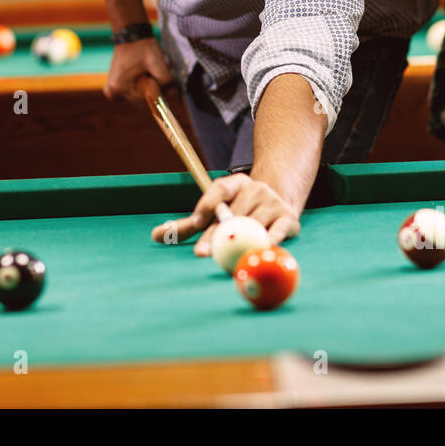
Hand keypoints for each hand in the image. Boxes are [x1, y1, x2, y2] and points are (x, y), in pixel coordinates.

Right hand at [105, 38, 175, 104]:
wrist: (131, 36)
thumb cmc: (143, 47)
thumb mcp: (157, 62)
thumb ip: (166, 80)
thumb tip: (174, 96)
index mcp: (120, 87)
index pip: (144, 101)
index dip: (155, 91)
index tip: (156, 77)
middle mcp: (112, 91)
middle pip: (139, 102)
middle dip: (148, 91)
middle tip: (150, 73)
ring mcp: (110, 89)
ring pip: (135, 99)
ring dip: (143, 90)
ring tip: (144, 72)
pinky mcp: (112, 87)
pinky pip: (128, 95)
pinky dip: (136, 89)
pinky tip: (139, 75)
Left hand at [150, 172, 300, 254]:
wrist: (281, 199)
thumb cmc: (240, 211)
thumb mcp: (216, 212)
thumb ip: (189, 225)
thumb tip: (155, 236)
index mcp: (235, 183)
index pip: (219, 190)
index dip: (207, 205)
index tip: (196, 221)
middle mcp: (255, 188)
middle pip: (233, 214)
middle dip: (216, 236)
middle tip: (202, 254)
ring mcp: (273, 202)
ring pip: (253, 226)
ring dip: (241, 245)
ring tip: (230, 262)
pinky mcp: (289, 218)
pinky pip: (277, 233)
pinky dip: (267, 245)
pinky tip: (257, 255)